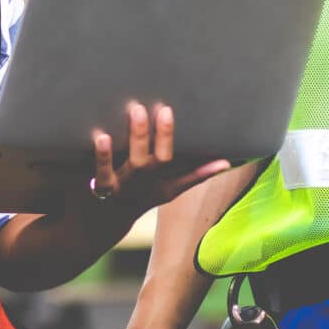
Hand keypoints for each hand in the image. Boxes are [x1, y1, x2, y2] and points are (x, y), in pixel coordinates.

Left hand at [91, 102, 231, 211]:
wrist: (106, 219)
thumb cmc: (142, 194)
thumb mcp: (170, 189)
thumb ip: (196, 175)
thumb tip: (227, 162)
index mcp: (165, 186)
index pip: (188, 175)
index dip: (205, 169)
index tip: (222, 156)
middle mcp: (148, 184)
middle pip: (161, 161)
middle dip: (165, 135)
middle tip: (165, 109)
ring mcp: (126, 185)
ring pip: (136, 162)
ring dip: (139, 137)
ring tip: (137, 111)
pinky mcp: (102, 187)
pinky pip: (103, 172)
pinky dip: (103, 156)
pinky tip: (102, 136)